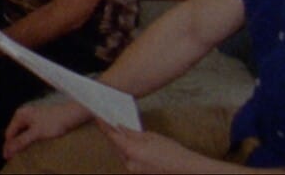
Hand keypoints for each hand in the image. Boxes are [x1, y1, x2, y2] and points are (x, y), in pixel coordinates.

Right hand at [3, 101, 92, 159]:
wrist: (72, 113)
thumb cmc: (54, 120)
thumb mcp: (36, 133)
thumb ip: (21, 141)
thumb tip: (8, 149)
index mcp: (20, 115)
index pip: (9, 133)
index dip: (8, 146)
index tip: (8, 158)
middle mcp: (25, 114)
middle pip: (16, 132)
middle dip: (15, 144)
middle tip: (14, 157)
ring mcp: (34, 116)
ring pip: (24, 132)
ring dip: (23, 143)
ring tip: (24, 154)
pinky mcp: (42, 119)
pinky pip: (32, 131)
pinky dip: (31, 139)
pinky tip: (34, 146)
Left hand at [94, 120, 208, 173]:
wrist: (186, 169)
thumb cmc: (172, 152)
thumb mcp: (151, 137)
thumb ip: (133, 133)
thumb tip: (120, 127)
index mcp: (131, 151)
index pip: (112, 135)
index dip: (103, 125)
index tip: (98, 115)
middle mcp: (129, 162)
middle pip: (115, 145)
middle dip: (112, 132)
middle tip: (108, 119)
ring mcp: (133, 169)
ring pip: (121, 152)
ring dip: (119, 141)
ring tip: (118, 128)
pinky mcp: (138, 172)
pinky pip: (128, 158)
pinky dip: (127, 149)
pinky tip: (130, 141)